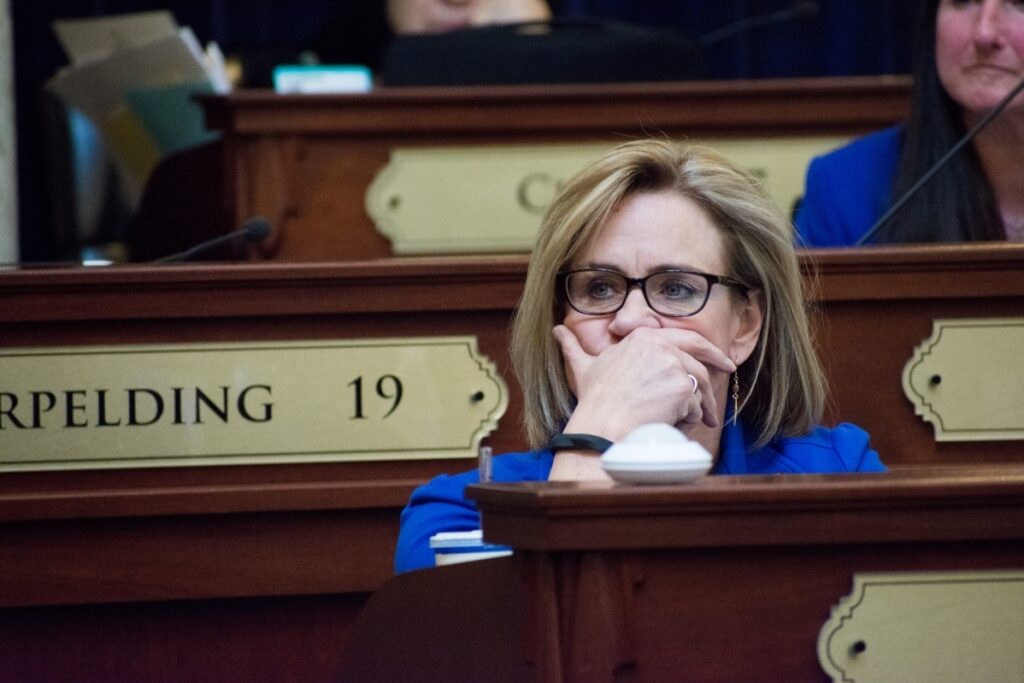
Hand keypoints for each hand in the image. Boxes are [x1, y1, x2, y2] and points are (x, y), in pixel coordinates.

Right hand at [553, 324, 735, 439]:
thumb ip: (573, 347)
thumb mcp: (583, 367)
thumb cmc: (593, 401)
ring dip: (698, 407)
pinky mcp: (682, 387)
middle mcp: (660, 345)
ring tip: (695, 423)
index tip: (721, 359)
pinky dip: (687, 420)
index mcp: (642, 338)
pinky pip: (695, 407)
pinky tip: (671, 426)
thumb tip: (557, 331)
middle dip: (717, 368)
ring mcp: (673, 365)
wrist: (602, 425)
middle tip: (729, 375)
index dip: (707, 349)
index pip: (684, 337)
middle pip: (698, 361)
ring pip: (699, 387)